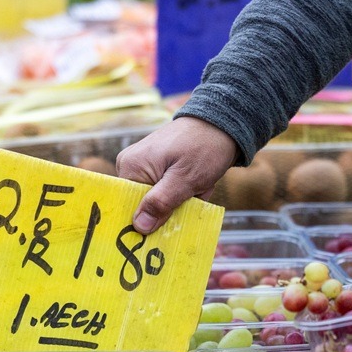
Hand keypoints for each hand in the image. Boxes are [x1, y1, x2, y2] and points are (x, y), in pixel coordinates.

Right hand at [116, 116, 238, 233]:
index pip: (128, 207)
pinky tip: (196, 183)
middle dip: (171, 207)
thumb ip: (161, 203)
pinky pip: (165, 192)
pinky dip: (183, 193)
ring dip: (182, 200)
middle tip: (193, 194)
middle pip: (145, 206)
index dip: (148, 220)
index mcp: (130, 166)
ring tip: (198, 186)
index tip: (171, 219)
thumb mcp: (185, 179)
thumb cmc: (204, 147)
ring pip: (159, 201)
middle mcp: (131, 166)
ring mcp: (143, 167)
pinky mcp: (156, 168)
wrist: (222, 125)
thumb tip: (139, 227)